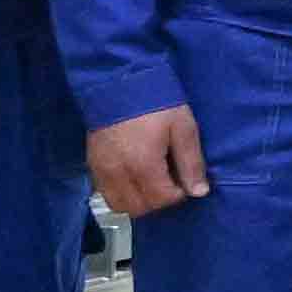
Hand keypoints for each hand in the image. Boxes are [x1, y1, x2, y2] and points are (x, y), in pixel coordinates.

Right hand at [87, 107, 210, 221]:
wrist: (118, 83)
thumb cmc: (156, 104)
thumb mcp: (183, 128)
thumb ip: (191, 163)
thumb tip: (199, 192)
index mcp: (143, 165)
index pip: (162, 199)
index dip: (178, 194)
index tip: (183, 180)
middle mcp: (118, 173)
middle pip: (139, 208)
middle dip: (158, 200)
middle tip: (168, 182)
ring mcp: (101, 170)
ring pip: (119, 205)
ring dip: (138, 201)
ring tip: (151, 182)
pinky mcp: (91, 164)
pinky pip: (104, 193)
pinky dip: (120, 193)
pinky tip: (133, 178)